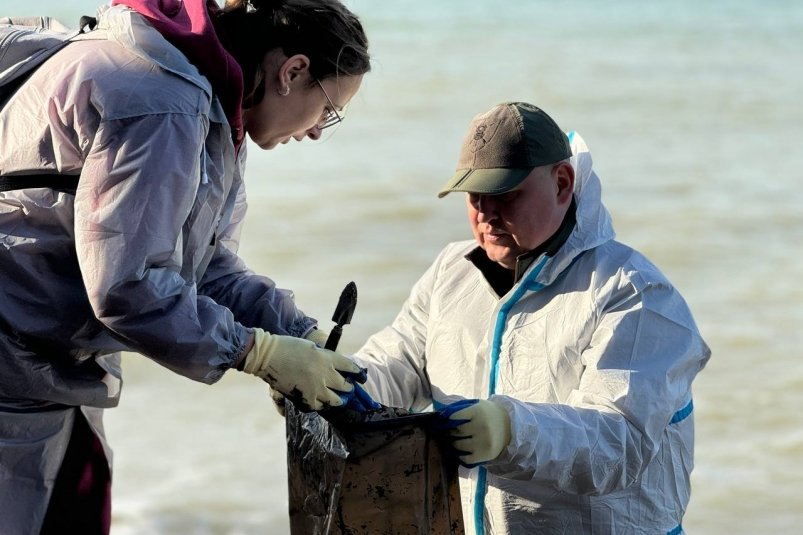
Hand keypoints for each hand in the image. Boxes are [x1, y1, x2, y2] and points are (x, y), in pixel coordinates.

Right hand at [243, 328, 361, 410]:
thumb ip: (325, 358)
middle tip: (347, 388)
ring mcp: (316, 387)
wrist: (269, 356)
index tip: (359, 376)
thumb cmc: (288, 347)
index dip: (356, 372)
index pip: (350, 366)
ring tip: (336, 398)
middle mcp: (326, 373)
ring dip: (337, 399)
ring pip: (335, 400)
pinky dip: (320, 404)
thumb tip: (333, 368)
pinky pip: (319, 406)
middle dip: (347, 387)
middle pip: (345, 386)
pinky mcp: (305, 398)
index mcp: (327, 357)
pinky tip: (319, 401)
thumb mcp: (312, 347)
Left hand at [437, 399, 510, 466]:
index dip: (447, 419)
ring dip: (454, 443)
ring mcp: (484, 442)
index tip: (445, 420)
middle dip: (450, 431)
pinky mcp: (486, 455)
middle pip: (455, 431)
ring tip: (457, 439)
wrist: (508, 427)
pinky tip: (463, 450)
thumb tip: (439, 415)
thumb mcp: (475, 405)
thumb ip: (458, 408)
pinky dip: (461, 455)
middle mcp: (482, 426)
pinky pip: (465, 459)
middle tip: (450, 431)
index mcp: (478, 411)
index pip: (453, 417)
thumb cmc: (486, 415)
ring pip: (458, 445)